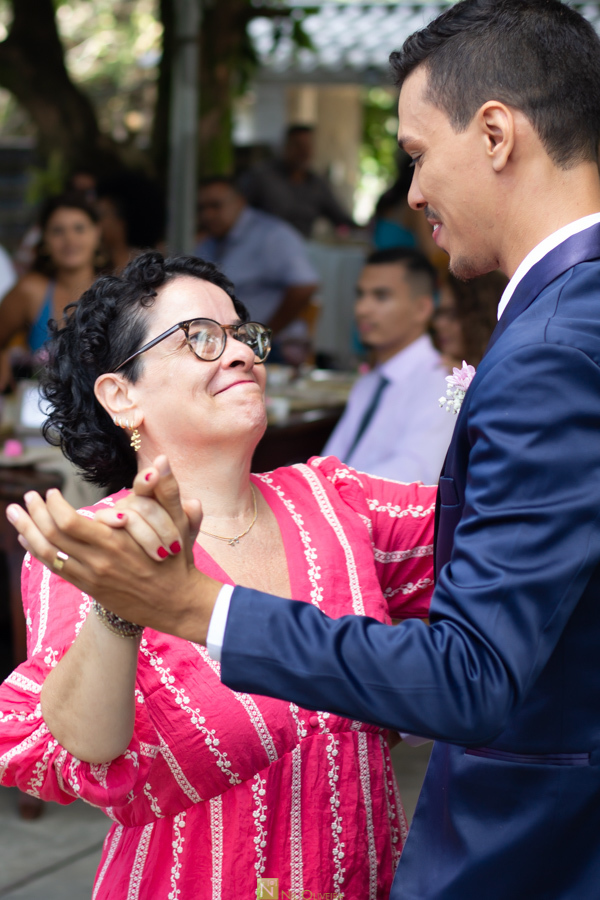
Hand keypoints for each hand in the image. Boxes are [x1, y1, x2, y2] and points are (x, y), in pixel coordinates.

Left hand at [6, 459, 221, 643]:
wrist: (177, 602)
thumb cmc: (178, 559)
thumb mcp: (178, 522)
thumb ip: (167, 489)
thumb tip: (162, 460)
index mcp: (116, 543)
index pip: (69, 522)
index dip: (54, 505)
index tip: (51, 492)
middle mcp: (98, 562)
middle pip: (52, 536)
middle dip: (34, 514)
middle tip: (27, 497)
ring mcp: (92, 577)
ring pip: (48, 553)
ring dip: (28, 531)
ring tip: (15, 514)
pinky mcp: (90, 587)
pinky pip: (55, 568)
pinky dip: (38, 551)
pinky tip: (28, 539)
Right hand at [94, 455, 202, 562]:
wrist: (153, 574)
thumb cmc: (170, 552)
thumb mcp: (185, 538)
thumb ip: (192, 521)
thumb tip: (194, 503)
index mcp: (153, 498)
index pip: (152, 482)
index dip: (154, 477)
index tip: (156, 473)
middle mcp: (132, 502)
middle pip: (145, 504)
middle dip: (163, 526)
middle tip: (176, 548)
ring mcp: (115, 513)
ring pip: (128, 513)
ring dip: (147, 534)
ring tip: (162, 554)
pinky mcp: (100, 527)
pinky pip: (103, 518)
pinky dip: (112, 517)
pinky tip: (122, 521)